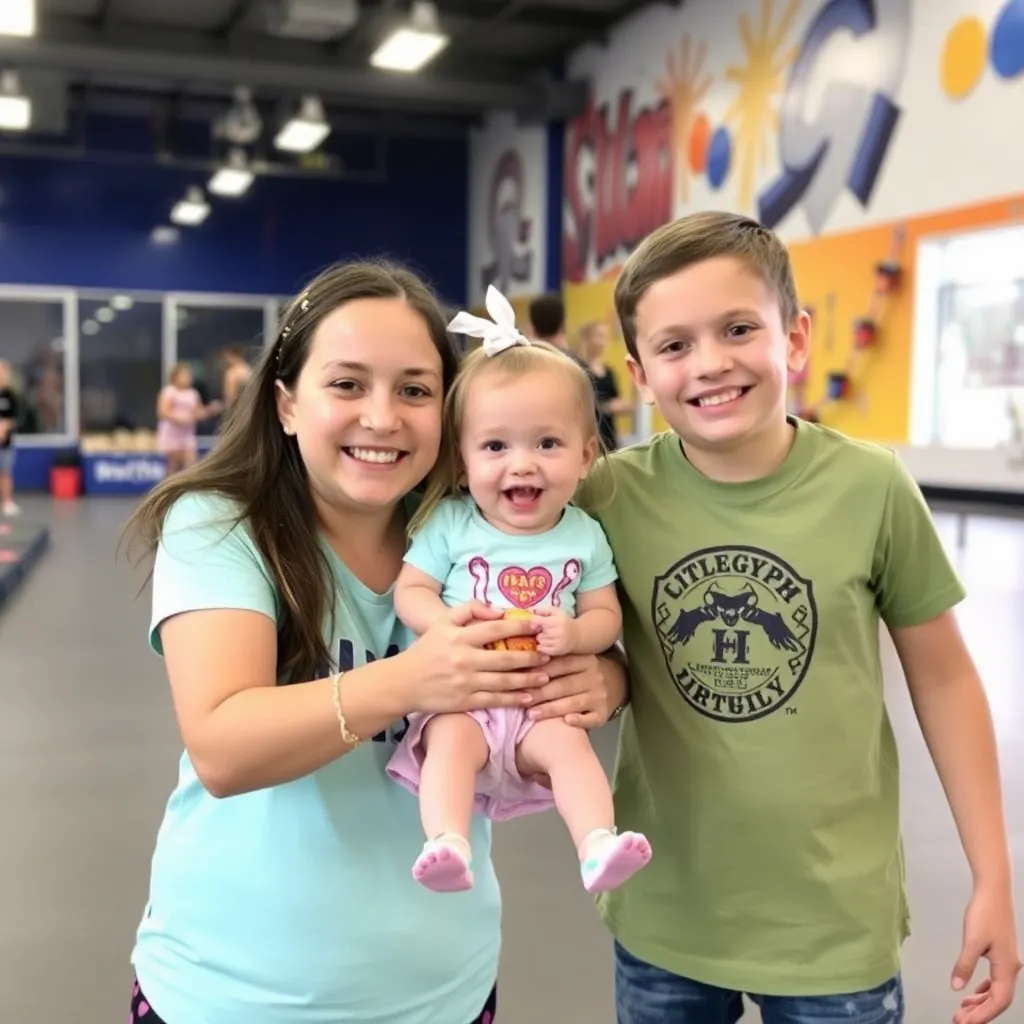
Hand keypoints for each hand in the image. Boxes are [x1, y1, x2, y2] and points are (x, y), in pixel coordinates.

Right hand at [403, 602, 549, 715]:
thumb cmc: (427, 649)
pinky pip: (495, 700)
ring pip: (504, 681)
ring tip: (546, 677)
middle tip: (549, 654)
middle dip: (531, 657)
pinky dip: (513, 699)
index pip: (497, 629)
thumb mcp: (443, 622)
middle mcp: (465, 659)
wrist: (403, 682)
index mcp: (460, 636)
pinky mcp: (465, 701)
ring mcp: (466, 682)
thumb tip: (498, 610)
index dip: (521, 627)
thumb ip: (469, 609)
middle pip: (506, 658)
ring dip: (528, 680)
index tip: (540, 625)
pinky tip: (529, 697)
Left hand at [523, 652, 614, 727]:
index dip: (541, 670)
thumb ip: (553, 659)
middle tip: (522, 699)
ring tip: (531, 714)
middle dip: (541, 693)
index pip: (562, 663)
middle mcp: (595, 677)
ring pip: (574, 703)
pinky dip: (579, 720)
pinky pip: (591, 718)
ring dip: (552, 709)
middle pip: (565, 685)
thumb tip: (522, 659)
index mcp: (586, 660)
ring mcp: (599, 696)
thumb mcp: (573, 660)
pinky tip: (566, 722)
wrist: (613, 684)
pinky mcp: (602, 713)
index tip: (521, 676)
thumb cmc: (580, 673)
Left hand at [533, 607, 577, 655]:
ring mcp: (557, 643)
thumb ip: (544, 610)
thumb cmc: (564, 621)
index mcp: (557, 621)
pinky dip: (542, 646)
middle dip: (540, 631)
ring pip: (539, 641)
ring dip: (541, 638)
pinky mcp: (557, 651)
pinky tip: (547, 642)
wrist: (577, 635)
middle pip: (538, 633)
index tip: (537, 622)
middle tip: (546, 630)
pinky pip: (541, 649)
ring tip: (548, 636)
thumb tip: (533, 611)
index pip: (539, 622)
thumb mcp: (556, 612)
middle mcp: (558, 633)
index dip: (535, 622)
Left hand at [951, 885, 1021, 1023]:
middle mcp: (1011, 968)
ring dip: (980, 1001)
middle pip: (998, 999)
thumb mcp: (972, 940)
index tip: (965, 1023)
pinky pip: (995, 980)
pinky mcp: (1001, 953)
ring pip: (996, 990)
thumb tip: (956, 987)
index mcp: (1007, 968)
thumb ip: (964, 965)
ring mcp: (1007, 961)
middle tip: (959, 1019)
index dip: (982, 1015)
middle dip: (980, 1012)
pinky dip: (984, 989)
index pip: (997, 1001)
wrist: (993, 891)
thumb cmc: (984, 913)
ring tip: (962, 1009)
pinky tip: (973, 992)